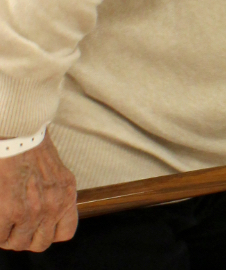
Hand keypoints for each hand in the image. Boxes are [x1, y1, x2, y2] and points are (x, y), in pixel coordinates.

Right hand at [0, 135, 77, 251]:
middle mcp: (54, 206)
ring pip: (18, 243)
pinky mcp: (10, 211)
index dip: (47, 232)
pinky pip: (0, 237)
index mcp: (67, 196)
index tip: (35, 227)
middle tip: (13, 227)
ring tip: (2, 222)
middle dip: (24, 238)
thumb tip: (42, 213)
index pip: (65, 233)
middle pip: (40, 243)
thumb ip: (54, 194)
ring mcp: (32, 211)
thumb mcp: (56, 173)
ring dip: (7, 236)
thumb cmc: (31, 149)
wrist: (18, 134)